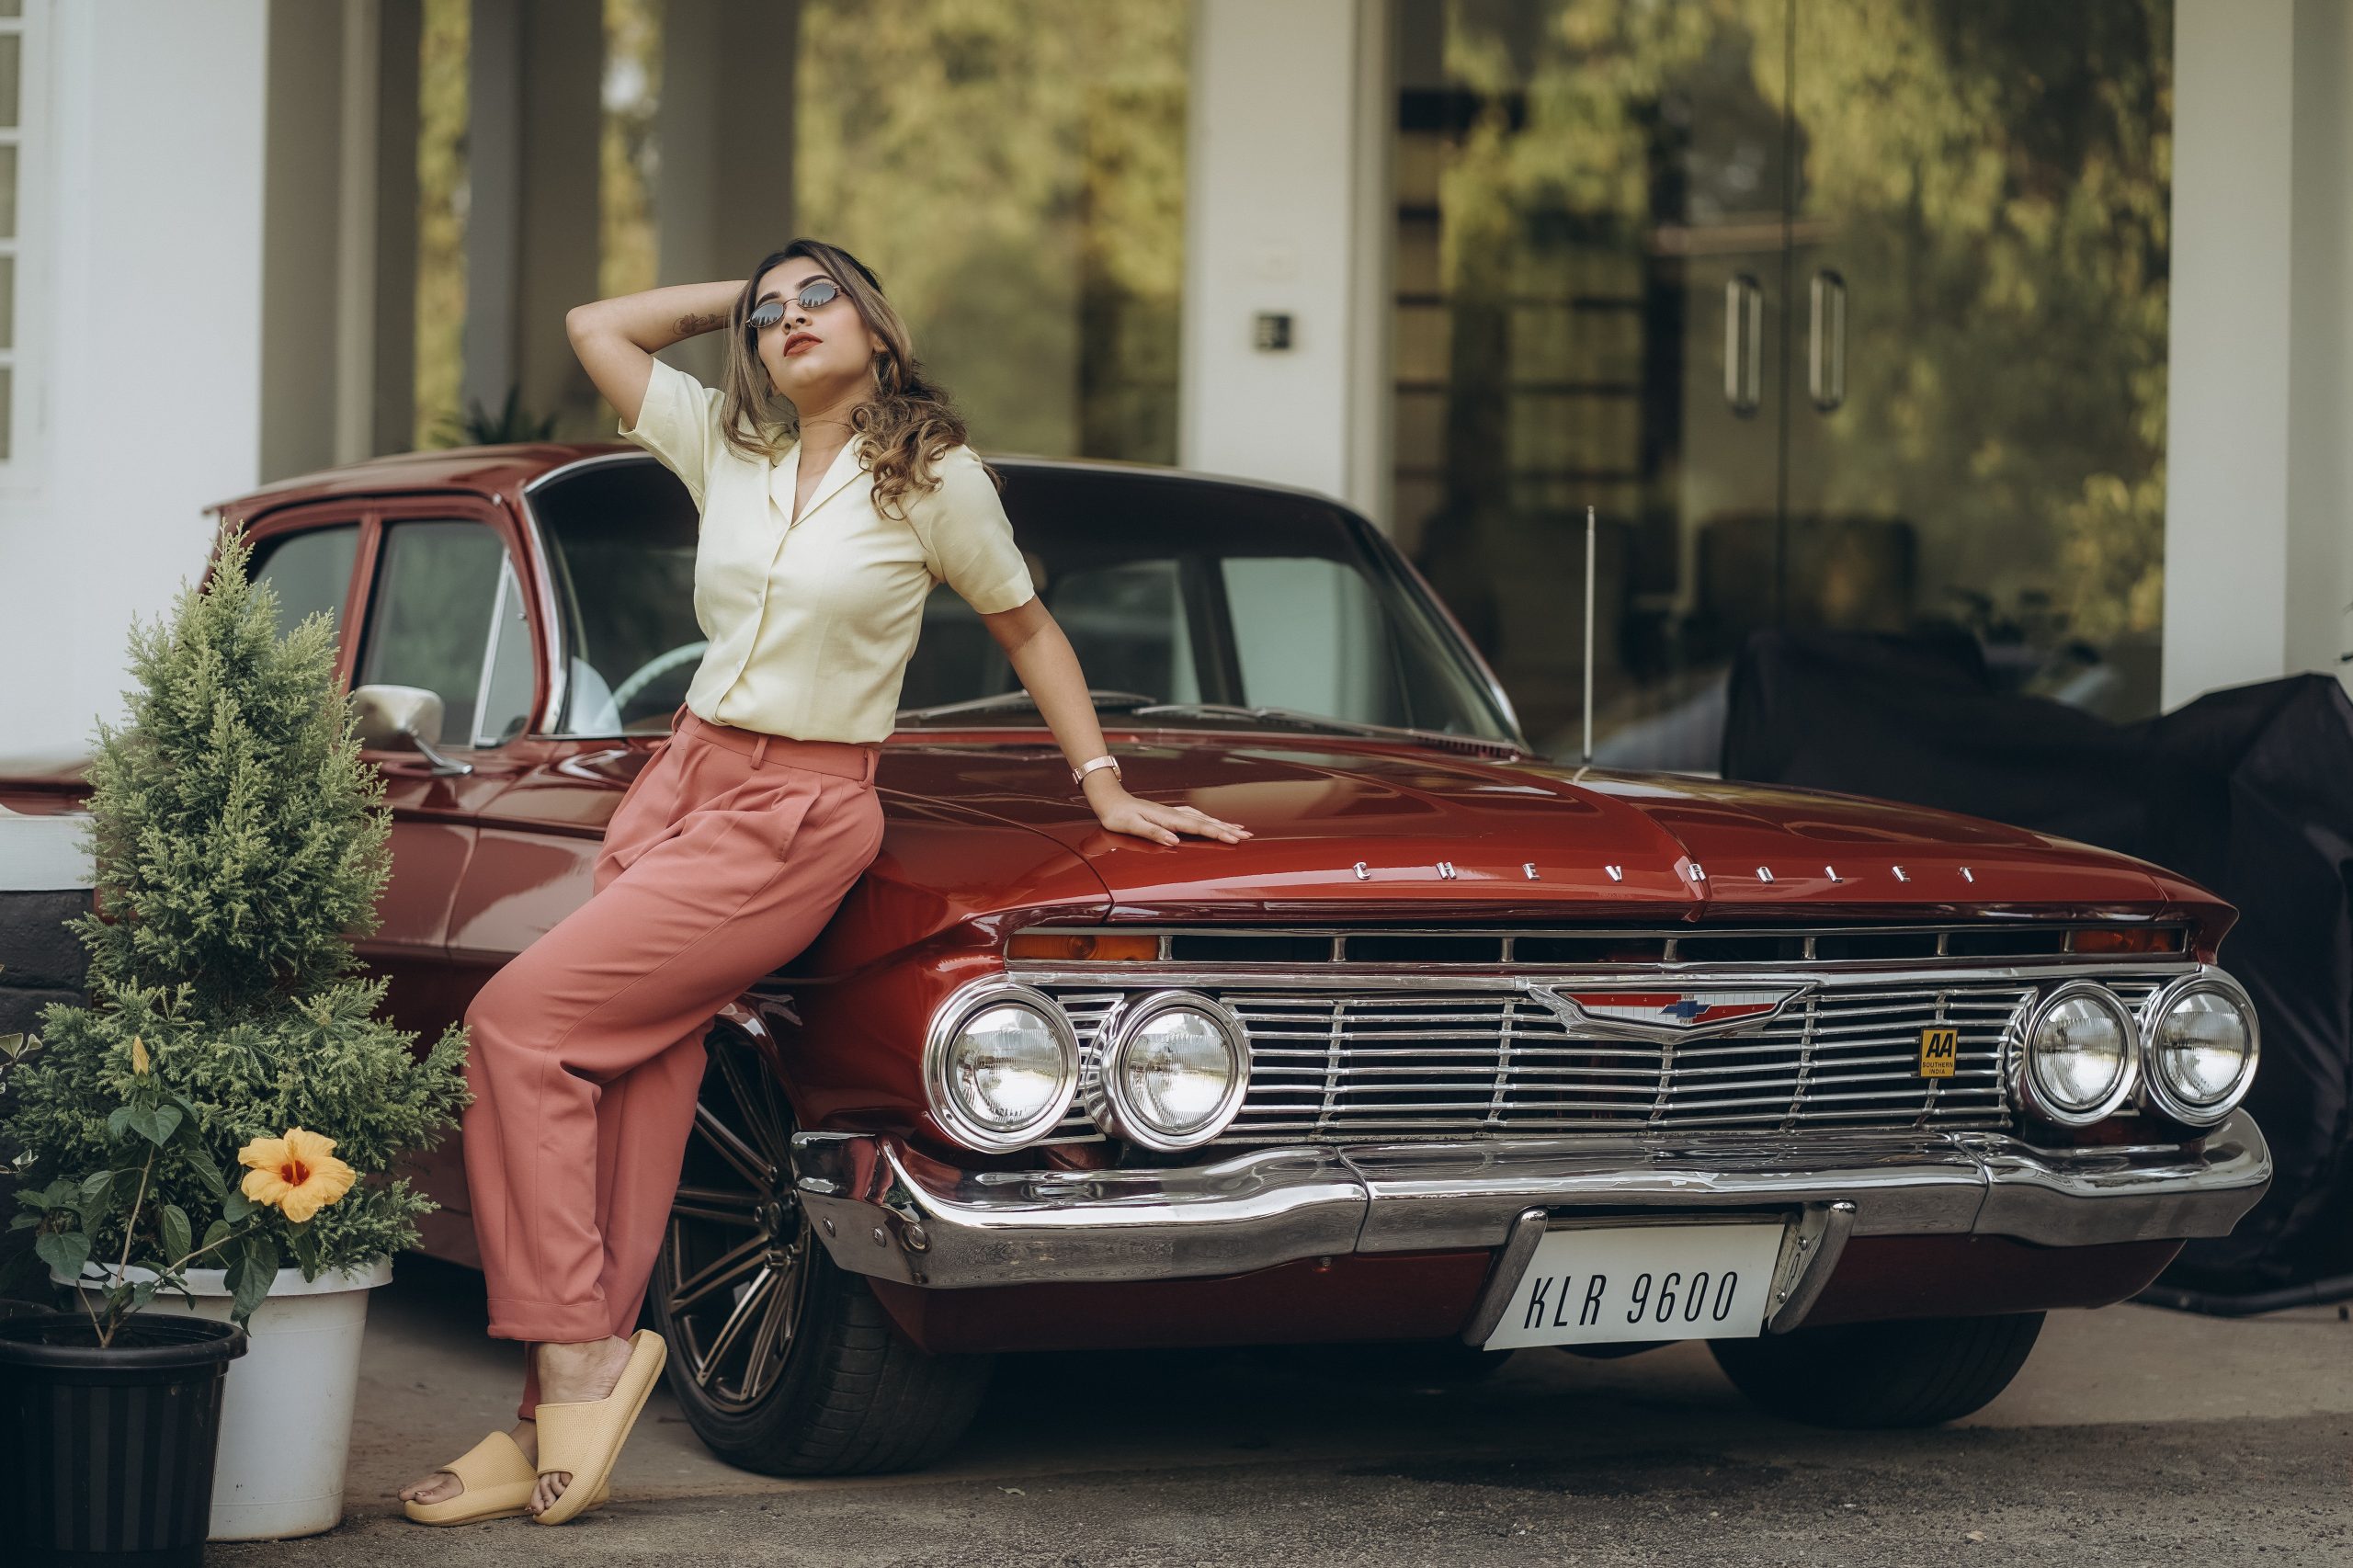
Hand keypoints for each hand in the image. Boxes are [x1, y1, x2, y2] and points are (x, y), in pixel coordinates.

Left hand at [1089, 786, 1250, 845]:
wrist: (1109, 799)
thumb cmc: (1117, 815)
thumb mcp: (1131, 826)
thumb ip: (1153, 832)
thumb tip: (1174, 840)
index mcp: (1167, 818)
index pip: (1198, 827)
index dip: (1217, 833)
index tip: (1234, 839)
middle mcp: (1174, 814)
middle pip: (1206, 822)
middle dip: (1227, 829)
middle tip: (1248, 835)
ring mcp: (1173, 812)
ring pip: (1203, 818)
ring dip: (1222, 824)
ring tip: (1240, 829)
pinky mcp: (1170, 813)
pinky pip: (1196, 816)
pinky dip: (1209, 819)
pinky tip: (1214, 821)